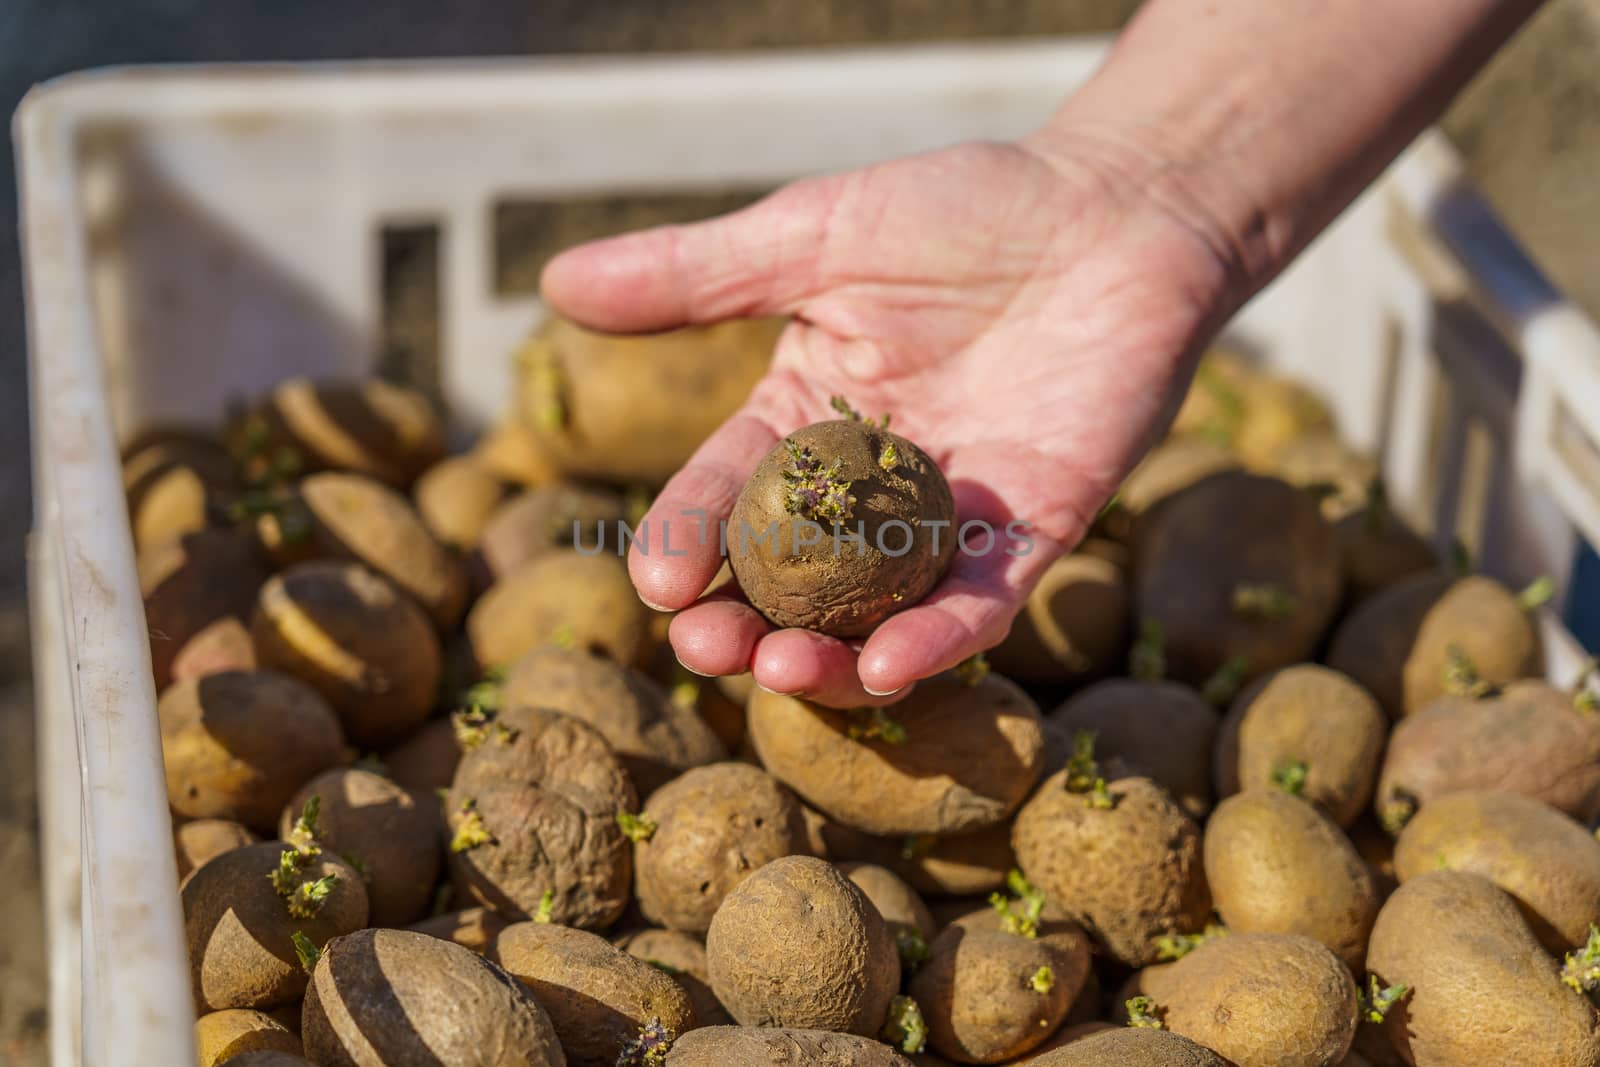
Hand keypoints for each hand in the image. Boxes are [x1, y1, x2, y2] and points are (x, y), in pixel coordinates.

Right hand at [542, 130, 1237, 705]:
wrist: (1113, 207)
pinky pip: (982, 600)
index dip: (685, 539)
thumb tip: (554, 281)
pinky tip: (893, 664)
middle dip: (741, 624)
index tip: (652, 582)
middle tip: (704, 650)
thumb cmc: (962, 208)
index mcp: (804, 421)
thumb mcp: (815, 236)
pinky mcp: (1037, 531)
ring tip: (778, 672)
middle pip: (790, 580)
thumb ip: (697, 275)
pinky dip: (939, 636)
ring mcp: (950, 517)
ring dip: (827, 655)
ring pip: (876, 612)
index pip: (725, 494)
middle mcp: (868, 489)